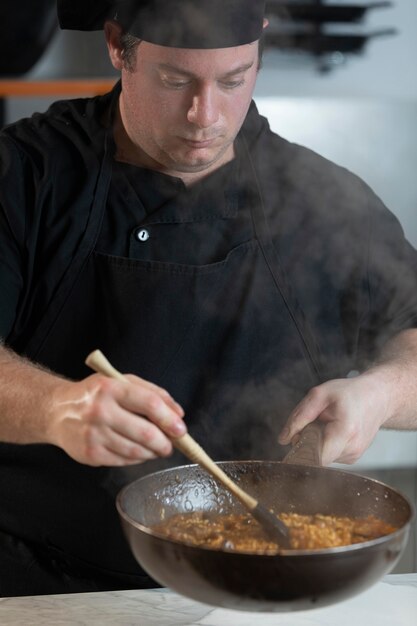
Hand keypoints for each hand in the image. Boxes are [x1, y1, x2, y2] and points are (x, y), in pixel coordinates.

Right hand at [47, 373, 185, 466]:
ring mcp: (93, 435)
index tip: (181, 429)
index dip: (169, 419)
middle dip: (165, 443)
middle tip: (171, 445)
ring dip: (152, 453)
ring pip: (136, 451)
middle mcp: (100, 411)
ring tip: (157, 449)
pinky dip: (137, 459)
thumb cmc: (95, 395)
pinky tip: (139, 453)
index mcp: (111, 388)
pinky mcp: (90, 454)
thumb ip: (152, 393)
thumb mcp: (122, 382)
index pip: (149, 404)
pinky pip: (123, 461)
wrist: (57, 411)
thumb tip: (178, 413)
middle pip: (145, 433)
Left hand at [278, 372, 391, 464]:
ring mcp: (354, 456)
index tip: (297, 438)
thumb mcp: (319, 394)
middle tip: (314, 422)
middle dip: (306, 442)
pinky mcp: (353, 458)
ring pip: (321, 456)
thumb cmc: (349, 393)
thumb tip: (283, 440)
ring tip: (327, 423)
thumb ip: (299, 416)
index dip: (300, 450)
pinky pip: (329, 454)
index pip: (315, 457)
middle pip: (315, 457)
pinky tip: (333, 429)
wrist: (378, 397)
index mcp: (344, 431)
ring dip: (316, 442)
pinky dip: (325, 443)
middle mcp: (352, 449)